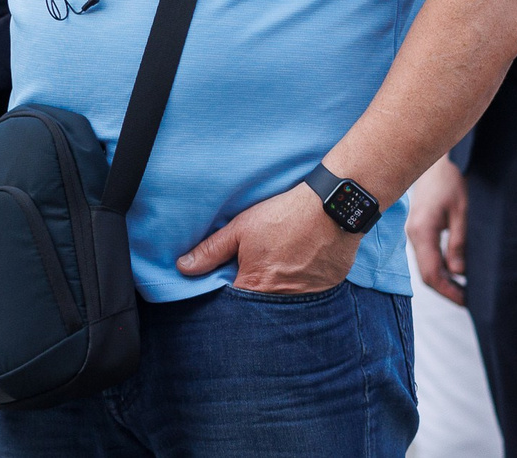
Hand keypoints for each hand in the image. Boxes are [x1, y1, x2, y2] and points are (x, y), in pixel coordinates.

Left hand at [177, 183, 360, 294]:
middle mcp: (280, 300)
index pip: (233, 308)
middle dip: (258, 299)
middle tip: (264, 275)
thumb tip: (183, 267)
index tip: (235, 285)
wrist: (333, 207)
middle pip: (262, 309)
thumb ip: (211, 250)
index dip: (231, 299)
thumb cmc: (285, 216)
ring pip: (288, 305)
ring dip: (283, 294)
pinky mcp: (328, 289)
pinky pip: (312, 297)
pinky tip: (306, 267)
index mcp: (255, 287)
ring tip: (286, 270)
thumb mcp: (242, 228)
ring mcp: (308, 298)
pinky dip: (306, 287)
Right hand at [405, 157, 467, 304]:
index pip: (431, 274)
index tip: (467, 301)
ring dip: (446, 279)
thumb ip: (459, 241)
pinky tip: (457, 270)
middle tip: (470, 300)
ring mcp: (416, 232)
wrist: (437, 159)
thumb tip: (458, 272)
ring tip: (467, 290)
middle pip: (428, 273)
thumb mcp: (462, 210)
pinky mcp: (420, 228)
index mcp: (422, 232)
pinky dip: (442, 266)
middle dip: (448, 290)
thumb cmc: (451, 180)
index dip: (449, 291)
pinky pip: (429, 254)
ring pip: (428, 265)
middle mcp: (415, 235)